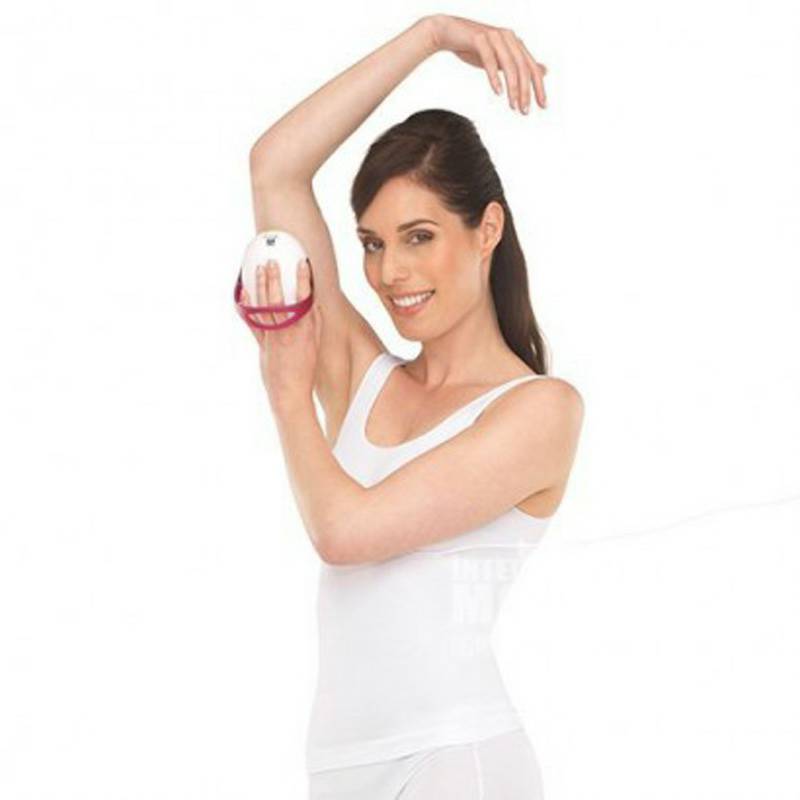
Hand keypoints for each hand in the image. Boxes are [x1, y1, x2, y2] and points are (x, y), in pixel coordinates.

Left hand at [239, 258, 321, 413]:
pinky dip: (247, 305)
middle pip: (279, 299)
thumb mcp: (316, 343)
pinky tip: (244, 292)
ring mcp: (273, 337)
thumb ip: (315, 322)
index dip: (303, 279)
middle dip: (275, 278)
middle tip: (272, 262)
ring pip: (264, 307)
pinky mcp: (262, 344)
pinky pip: (252, 321)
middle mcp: (289, 331)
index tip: (302, 263)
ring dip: (260, 286)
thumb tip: (314, 303)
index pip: (305, 298)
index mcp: (306, 330)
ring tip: (258, 270)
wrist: (290, 393)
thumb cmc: (305, 369)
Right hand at [428, 14, 547, 113]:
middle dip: (526, 92)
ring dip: (513, 88)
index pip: (532, 68)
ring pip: (509, 65)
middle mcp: (508, 37)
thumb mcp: (502, 58)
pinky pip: (490, 60)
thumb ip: (521, 65)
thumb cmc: (475, 47)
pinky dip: (494, 77)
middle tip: (525, 111)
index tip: (543, 106)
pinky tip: (498, 92)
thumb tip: (544, 71)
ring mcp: (494, 37)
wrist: (449, 32)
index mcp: (516, 43)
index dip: (539, 88)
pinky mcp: (479, 39)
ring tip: (513, 106)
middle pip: (523, 68)